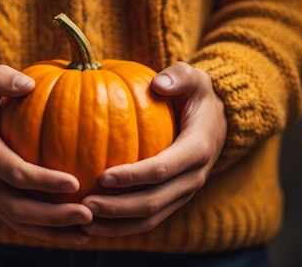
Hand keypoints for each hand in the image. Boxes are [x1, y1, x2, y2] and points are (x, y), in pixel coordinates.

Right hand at [0, 62, 92, 244]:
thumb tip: (27, 84)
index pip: (14, 172)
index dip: (43, 181)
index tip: (75, 183)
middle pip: (17, 207)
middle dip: (53, 216)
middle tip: (88, 215)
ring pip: (18, 222)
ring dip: (52, 230)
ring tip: (88, 232)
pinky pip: (19, 222)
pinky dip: (45, 231)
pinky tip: (75, 232)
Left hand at [81, 62, 226, 236]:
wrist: (216, 122)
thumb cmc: (195, 96)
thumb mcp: (194, 78)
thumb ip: (179, 75)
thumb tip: (158, 84)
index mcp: (197, 150)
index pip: (162, 169)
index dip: (133, 176)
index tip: (103, 176)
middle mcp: (193, 178)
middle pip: (154, 202)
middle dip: (119, 208)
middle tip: (85, 205)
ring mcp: (183, 193)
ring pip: (150, 218)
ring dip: (117, 224)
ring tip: (84, 223)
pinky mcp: (173, 200)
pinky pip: (147, 219)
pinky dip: (121, 226)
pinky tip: (93, 223)